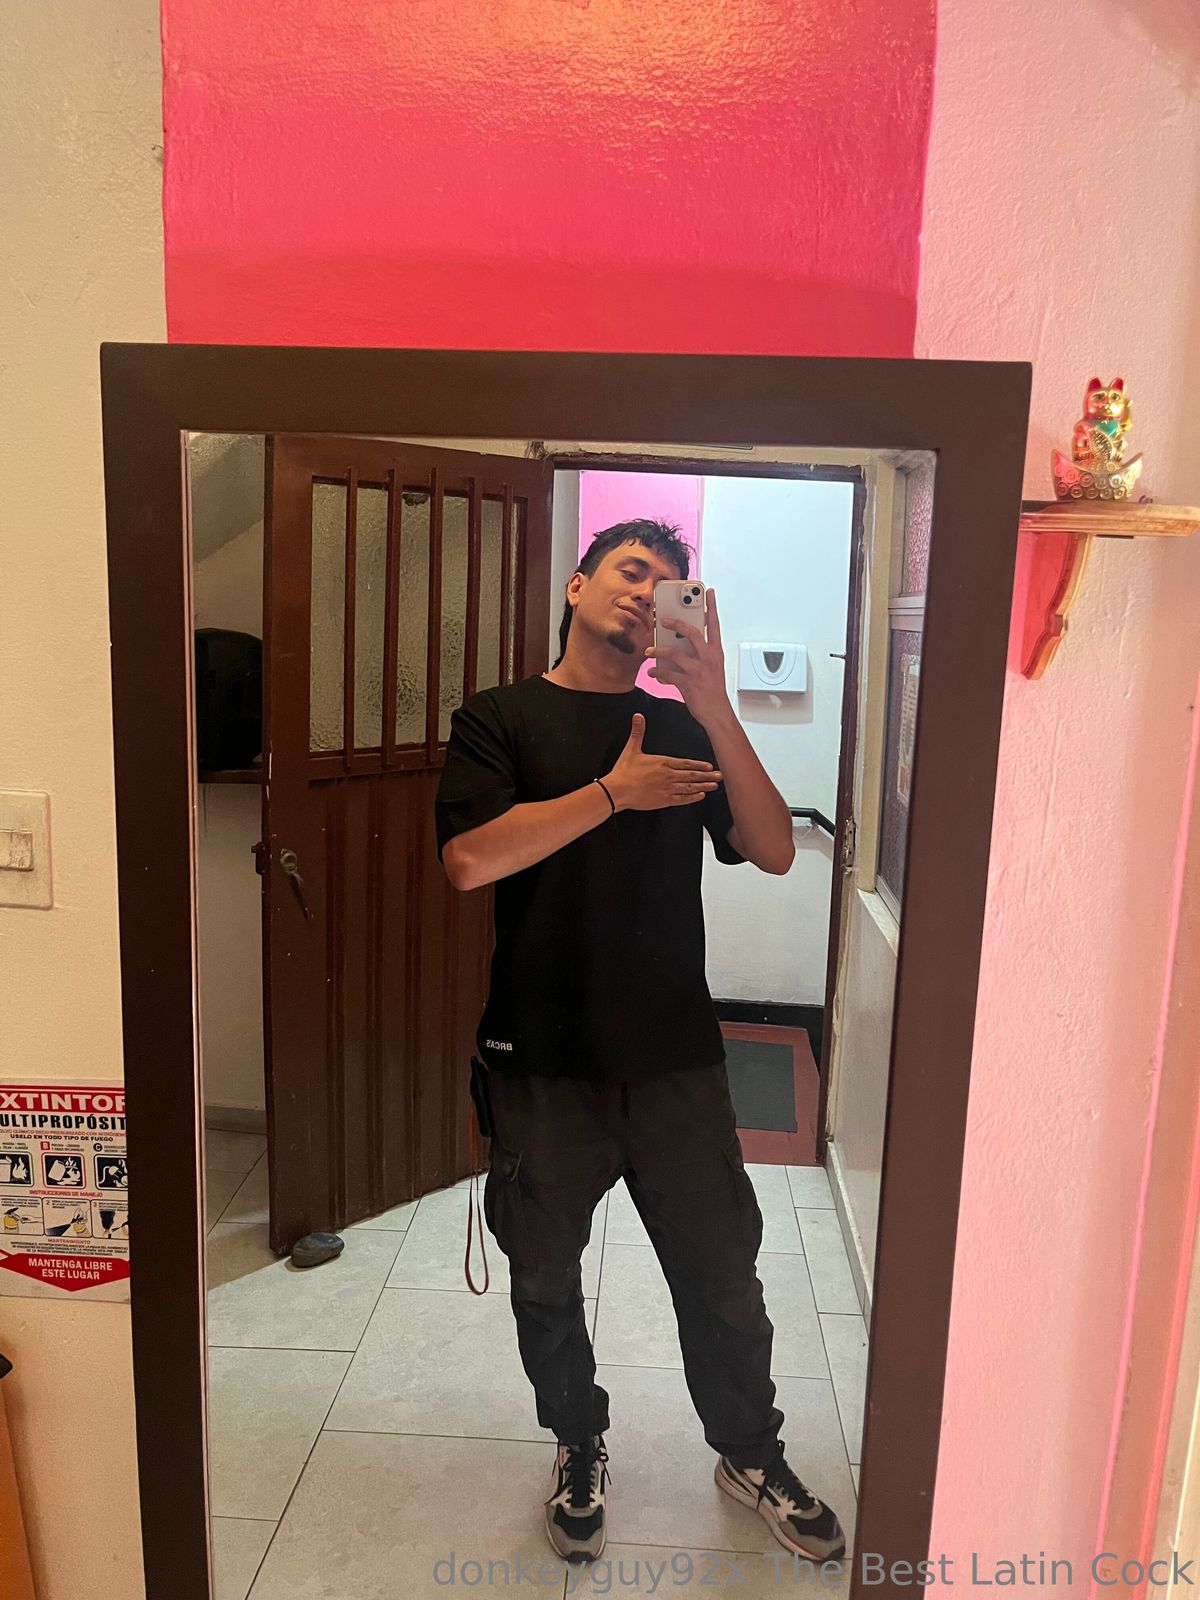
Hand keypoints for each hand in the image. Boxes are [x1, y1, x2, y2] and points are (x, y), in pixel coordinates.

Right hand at [604, 713, 721, 812]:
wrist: (617, 790)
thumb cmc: (623, 771)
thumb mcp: (631, 749)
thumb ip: (638, 732)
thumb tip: (638, 716)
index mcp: (662, 763)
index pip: (686, 763)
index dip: (699, 765)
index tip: (710, 766)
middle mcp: (668, 776)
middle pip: (692, 776)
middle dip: (707, 776)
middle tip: (720, 776)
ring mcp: (667, 789)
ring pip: (690, 788)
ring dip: (704, 786)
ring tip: (714, 786)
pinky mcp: (663, 800)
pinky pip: (682, 799)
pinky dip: (692, 798)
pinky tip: (700, 796)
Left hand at [645, 588, 730, 728]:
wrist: (717, 713)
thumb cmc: (713, 690)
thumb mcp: (711, 668)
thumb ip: (698, 654)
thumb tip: (679, 644)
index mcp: (716, 652)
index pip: (714, 625)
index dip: (712, 607)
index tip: (709, 592)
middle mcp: (708, 658)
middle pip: (691, 633)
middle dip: (675, 624)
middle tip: (663, 620)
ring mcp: (698, 671)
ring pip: (674, 652)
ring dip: (658, 649)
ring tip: (649, 649)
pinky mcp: (688, 684)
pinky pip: (667, 673)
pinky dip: (657, 671)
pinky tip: (652, 670)